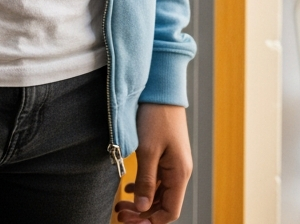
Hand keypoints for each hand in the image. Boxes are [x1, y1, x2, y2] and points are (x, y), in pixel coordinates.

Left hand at [114, 105, 191, 222]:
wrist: (161, 88)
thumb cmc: (156, 116)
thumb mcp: (147, 149)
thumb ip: (146, 181)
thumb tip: (142, 208)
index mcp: (179, 174)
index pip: (170, 212)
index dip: (150, 221)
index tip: (129, 221)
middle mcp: (179, 172)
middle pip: (164, 205)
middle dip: (142, 213)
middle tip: (120, 214)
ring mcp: (173, 164)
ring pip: (159, 194)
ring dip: (142, 201)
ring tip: (121, 204)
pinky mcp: (166, 155)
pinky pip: (157, 180)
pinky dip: (144, 187)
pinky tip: (130, 186)